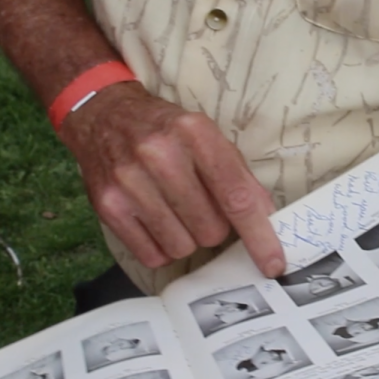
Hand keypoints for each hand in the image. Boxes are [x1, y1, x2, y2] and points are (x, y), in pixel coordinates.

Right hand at [59, 81, 284, 275]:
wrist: (104, 115)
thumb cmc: (168, 131)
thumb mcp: (209, 139)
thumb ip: (240, 178)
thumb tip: (266, 220)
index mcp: (196, 133)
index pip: (236, 197)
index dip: (259, 236)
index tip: (274, 264)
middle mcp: (160, 154)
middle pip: (211, 229)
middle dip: (215, 228)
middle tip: (201, 206)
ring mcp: (130, 181)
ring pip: (183, 246)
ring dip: (188, 238)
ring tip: (176, 211)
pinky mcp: (107, 205)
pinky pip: (153, 255)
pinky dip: (162, 247)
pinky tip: (157, 221)